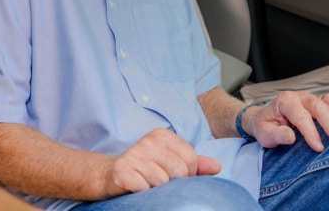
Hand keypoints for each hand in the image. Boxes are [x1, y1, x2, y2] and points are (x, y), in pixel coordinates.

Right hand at [103, 128, 220, 196]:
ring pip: (163, 182)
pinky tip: (138, 189)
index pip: (191, 159)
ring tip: (148, 185)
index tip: (174, 177)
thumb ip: (194, 164)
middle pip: (179, 171)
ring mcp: (134, 155)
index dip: (188, 175)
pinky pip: (145, 188)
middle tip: (160, 183)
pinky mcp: (122, 171)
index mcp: (162, 135)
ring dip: (157, 190)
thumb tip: (217, 166)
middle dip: (173, 184)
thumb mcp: (170, 162)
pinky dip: (144, 193)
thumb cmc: (144, 169)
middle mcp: (148, 141)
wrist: (110, 175)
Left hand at [244, 91, 328, 151]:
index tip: (318, 147)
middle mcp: (299, 97)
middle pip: (316, 106)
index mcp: (285, 101)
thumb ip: (276, 134)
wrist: (262, 119)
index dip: (310, 132)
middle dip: (327, 120)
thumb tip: (291, 136)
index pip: (300, 116)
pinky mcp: (317, 104)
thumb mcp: (264, 133)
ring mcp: (309, 99)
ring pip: (327, 99)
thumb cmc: (265, 126)